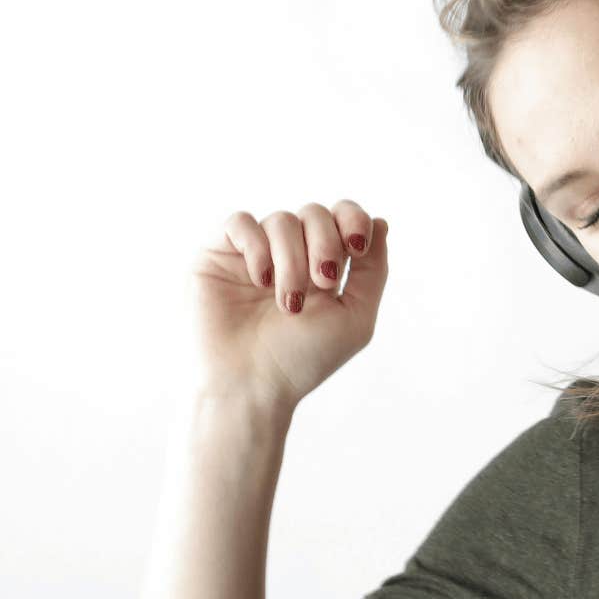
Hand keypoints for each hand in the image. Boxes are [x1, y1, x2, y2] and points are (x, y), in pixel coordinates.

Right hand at [186, 200, 391, 406]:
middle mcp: (289, 253)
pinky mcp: (217, 254)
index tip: (357, 248)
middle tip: (323, 283)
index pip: (342, 215)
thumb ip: (373, 270)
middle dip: (326, 244)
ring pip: (281, 220)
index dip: (353, 219)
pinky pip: (240, 222)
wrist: (252, 386)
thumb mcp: (355, 316)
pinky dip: (257, 247)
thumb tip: (380, 221)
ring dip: (292, 260)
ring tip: (289, 302)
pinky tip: (261, 281)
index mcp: (323, 263)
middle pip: (315, 213)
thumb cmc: (303, 358)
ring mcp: (253, 252)